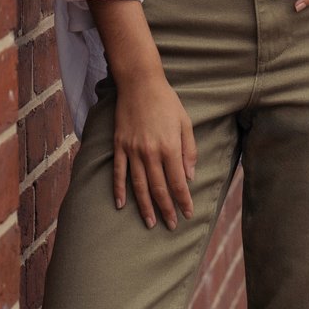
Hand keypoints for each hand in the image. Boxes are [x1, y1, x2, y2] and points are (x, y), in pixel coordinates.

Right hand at [111, 67, 196, 229]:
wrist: (140, 83)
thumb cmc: (167, 101)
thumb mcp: (185, 123)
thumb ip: (189, 151)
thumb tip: (189, 177)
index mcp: (170, 147)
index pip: (178, 182)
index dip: (183, 201)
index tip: (187, 214)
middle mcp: (151, 152)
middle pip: (159, 188)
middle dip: (166, 210)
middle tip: (171, 225)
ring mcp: (133, 150)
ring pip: (139, 186)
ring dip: (145, 206)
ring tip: (149, 223)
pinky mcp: (119, 145)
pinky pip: (119, 172)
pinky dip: (118, 190)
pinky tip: (120, 205)